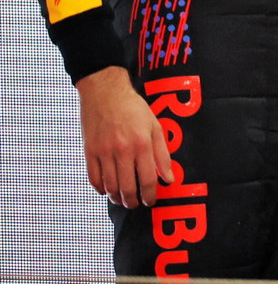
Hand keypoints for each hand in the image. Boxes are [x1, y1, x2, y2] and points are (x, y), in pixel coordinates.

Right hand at [75, 66, 171, 207]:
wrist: (105, 93)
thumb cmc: (134, 109)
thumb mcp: (155, 127)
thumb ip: (162, 154)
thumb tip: (169, 179)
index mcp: (142, 144)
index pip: (148, 179)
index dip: (150, 195)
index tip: (151, 201)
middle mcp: (122, 150)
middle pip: (127, 187)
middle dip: (133, 201)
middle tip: (136, 204)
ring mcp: (103, 152)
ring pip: (110, 186)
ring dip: (117, 198)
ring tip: (123, 199)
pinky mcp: (89, 152)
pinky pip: (94, 178)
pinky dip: (100, 188)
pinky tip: (107, 190)